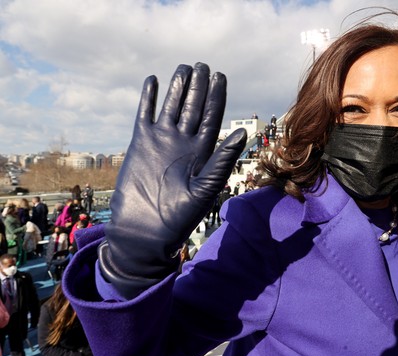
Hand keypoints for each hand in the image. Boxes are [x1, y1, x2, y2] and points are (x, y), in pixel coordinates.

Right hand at [99, 63, 246, 297]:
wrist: (145, 231)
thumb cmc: (179, 217)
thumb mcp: (205, 188)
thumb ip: (221, 160)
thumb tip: (240, 132)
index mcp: (203, 151)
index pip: (212, 117)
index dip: (217, 96)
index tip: (220, 76)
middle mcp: (184, 142)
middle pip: (193, 107)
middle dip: (199, 86)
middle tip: (203, 65)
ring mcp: (162, 141)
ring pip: (170, 107)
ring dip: (177, 88)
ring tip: (183, 68)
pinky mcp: (140, 143)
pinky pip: (145, 115)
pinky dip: (148, 99)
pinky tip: (152, 81)